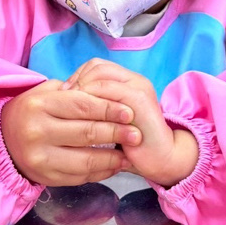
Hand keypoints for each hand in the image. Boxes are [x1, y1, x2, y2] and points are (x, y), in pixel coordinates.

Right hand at [1, 80, 141, 185]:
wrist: (4, 139)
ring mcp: (40, 158)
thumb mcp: (47, 92)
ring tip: (129, 154)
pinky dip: (101, 173)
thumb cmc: (34, 111)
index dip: (109, 109)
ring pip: (86, 161)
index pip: (82, 106)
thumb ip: (76, 92)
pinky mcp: (46, 178)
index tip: (129, 112)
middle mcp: (37, 132)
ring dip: (113, 159)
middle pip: (87, 133)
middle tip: (137, 133)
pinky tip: (114, 166)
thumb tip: (113, 99)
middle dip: (117, 133)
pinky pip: (80, 177)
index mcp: (40, 105)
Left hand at [63, 59, 197, 187]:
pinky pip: (108, 89)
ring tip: (73, 108)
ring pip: (100, 75)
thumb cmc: (131, 144)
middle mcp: (135, 79)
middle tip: (64, 101)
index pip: (96, 66)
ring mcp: (138, 87)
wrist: (161, 159)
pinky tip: (83, 114)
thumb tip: (66, 98)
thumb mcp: (110, 121)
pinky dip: (91, 98)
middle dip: (76, 81)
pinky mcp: (139, 99)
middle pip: (97, 66)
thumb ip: (97, 106)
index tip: (65, 97)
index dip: (77, 77)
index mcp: (128, 81)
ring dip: (81, 88)